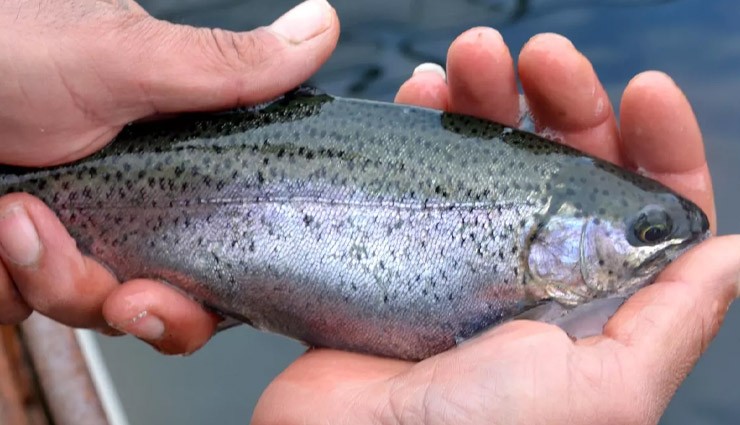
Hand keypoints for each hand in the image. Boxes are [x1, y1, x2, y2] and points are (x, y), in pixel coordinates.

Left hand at [0, 0, 338, 352]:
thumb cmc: (2, 45)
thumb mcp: (121, 58)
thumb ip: (224, 67)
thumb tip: (321, 29)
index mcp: (178, 160)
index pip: (224, 249)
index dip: (207, 292)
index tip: (174, 297)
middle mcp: (135, 202)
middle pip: (161, 299)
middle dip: (130, 306)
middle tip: (116, 288)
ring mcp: (76, 231)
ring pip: (91, 309)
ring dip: (55, 279)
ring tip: (17, 219)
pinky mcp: (22, 255)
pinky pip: (28, 303)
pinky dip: (9, 280)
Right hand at [251, 29, 739, 424]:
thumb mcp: (604, 391)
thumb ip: (670, 323)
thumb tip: (733, 255)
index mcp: (592, 303)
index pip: (642, 208)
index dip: (654, 143)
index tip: (645, 92)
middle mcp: (532, 274)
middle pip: (564, 163)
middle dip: (562, 97)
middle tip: (540, 56)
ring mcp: (462, 255)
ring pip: (490, 154)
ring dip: (487, 95)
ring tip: (469, 59)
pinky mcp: (400, 245)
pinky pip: (419, 166)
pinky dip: (423, 123)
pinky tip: (423, 93)